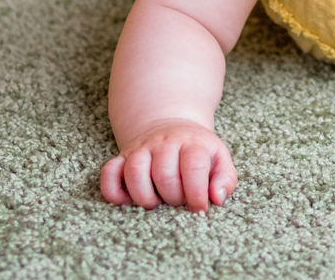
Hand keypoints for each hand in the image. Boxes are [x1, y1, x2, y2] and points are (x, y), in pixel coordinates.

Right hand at [100, 119, 236, 210]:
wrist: (171, 126)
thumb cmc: (198, 152)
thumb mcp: (219, 160)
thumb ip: (225, 179)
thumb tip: (217, 199)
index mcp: (193, 143)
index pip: (193, 167)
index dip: (196, 194)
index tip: (198, 208)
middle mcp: (165, 143)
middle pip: (164, 174)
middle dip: (172, 198)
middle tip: (177, 202)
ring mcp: (141, 149)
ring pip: (134, 171)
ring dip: (144, 197)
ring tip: (155, 203)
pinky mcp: (122, 157)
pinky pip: (109, 173)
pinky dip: (113, 191)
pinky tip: (129, 200)